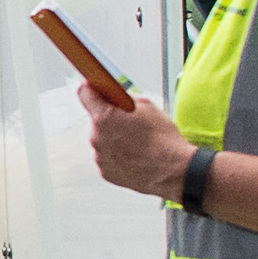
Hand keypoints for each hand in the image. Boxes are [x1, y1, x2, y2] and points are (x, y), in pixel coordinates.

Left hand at [80, 81, 196, 200]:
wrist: (173, 169)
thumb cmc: (162, 138)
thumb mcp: (146, 105)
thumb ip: (123, 98)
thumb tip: (114, 94)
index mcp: (104, 117)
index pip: (84, 94)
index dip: (91, 88)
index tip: (94, 87)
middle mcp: (96, 137)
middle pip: (96, 120)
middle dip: (109, 117)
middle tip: (128, 121)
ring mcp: (99, 157)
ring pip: (101, 140)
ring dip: (113, 138)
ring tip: (136, 142)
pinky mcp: (105, 172)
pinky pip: (107, 157)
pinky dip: (116, 155)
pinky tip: (134, 155)